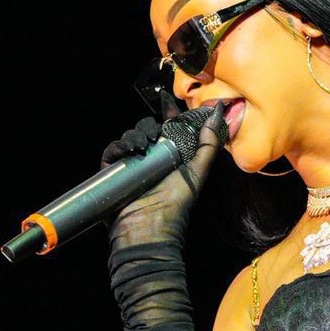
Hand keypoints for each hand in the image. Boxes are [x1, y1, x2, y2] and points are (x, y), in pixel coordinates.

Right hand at [107, 106, 227, 246]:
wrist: (147, 230)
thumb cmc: (175, 205)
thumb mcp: (197, 173)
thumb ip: (208, 146)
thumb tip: (216, 116)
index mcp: (171, 158)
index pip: (169, 129)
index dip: (168, 114)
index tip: (167, 100)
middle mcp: (151, 160)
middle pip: (147, 130)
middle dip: (149, 127)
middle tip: (153, 135)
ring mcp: (132, 166)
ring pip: (130, 138)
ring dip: (135, 136)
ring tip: (141, 146)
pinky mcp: (114, 173)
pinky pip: (113, 152)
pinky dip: (118, 147)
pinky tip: (128, 151)